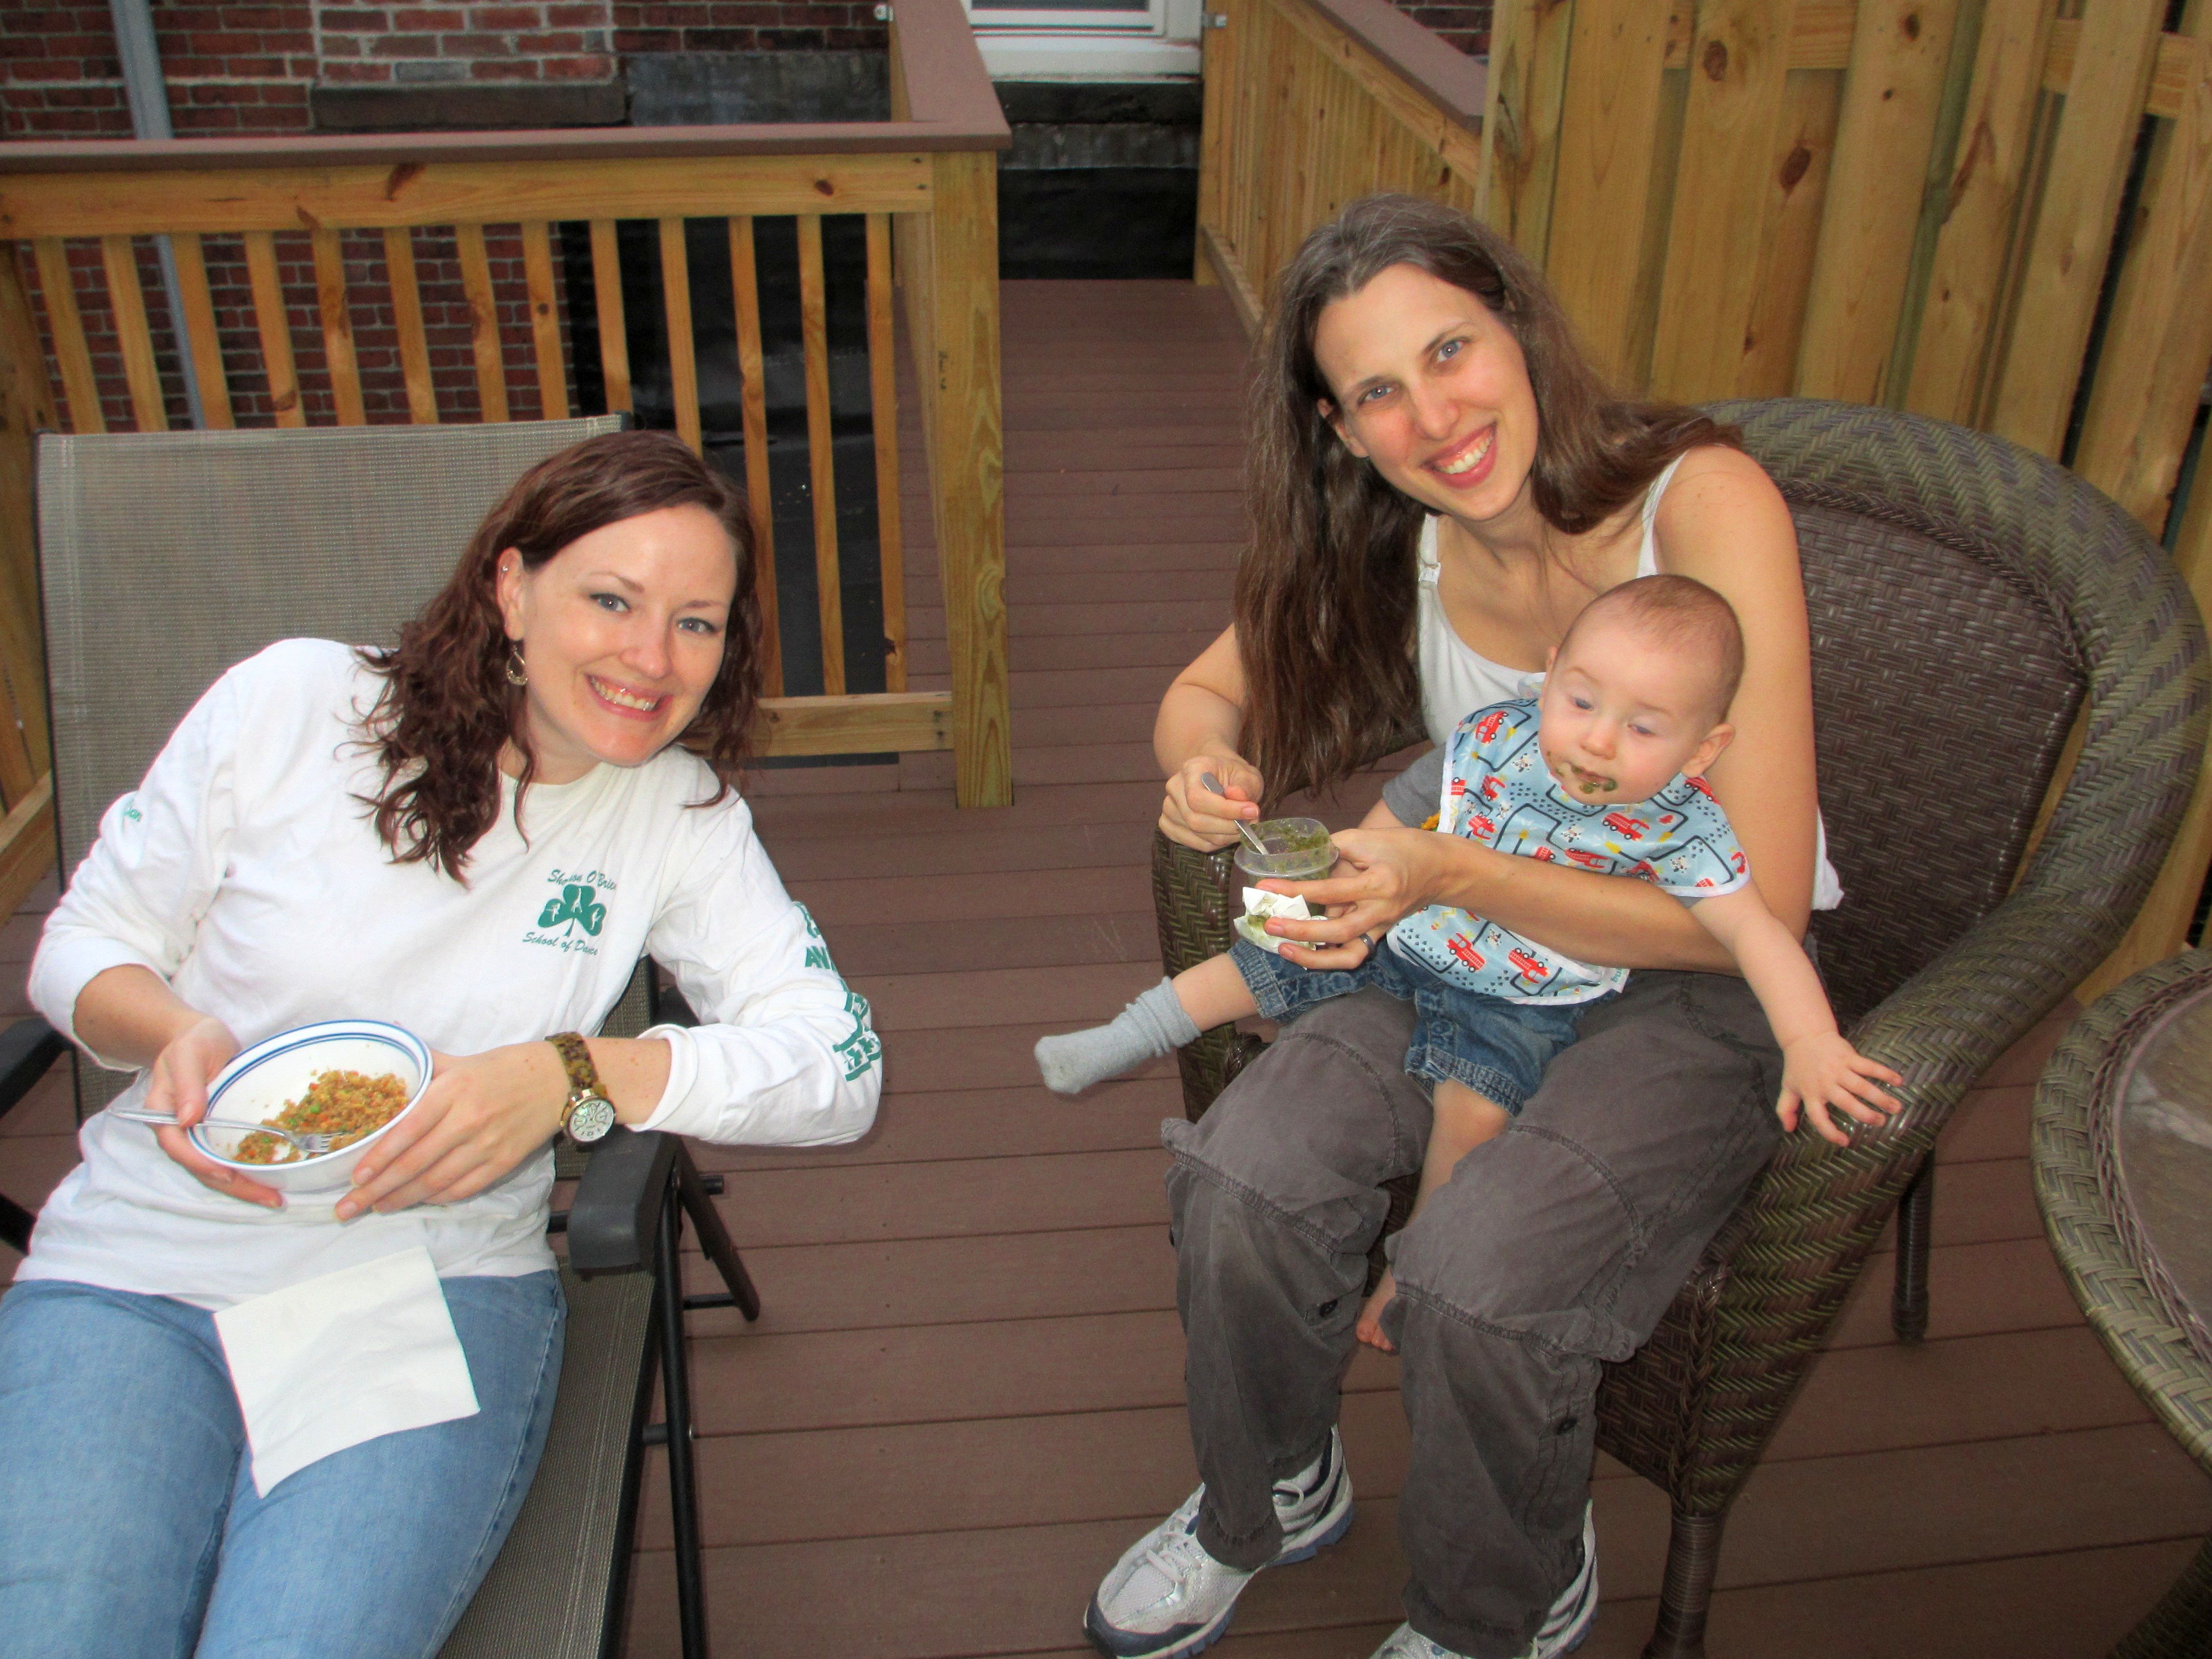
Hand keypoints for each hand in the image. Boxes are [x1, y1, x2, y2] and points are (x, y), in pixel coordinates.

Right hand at [144, 1015, 282, 1208]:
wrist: (200, 1037)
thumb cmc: (192, 1041)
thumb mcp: (189, 1053)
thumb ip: (187, 1083)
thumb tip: (187, 1118)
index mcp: (163, 1114)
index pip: (177, 1146)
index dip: (200, 1164)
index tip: (226, 1175)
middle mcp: (180, 1131)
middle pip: (201, 1167)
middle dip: (234, 1186)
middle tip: (268, 1199)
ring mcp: (200, 1135)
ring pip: (218, 1169)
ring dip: (245, 1186)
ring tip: (276, 1199)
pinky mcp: (220, 1132)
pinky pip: (233, 1156)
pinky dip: (251, 1170)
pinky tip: (276, 1179)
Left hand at [336, 1042, 568, 1219]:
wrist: (560, 1079)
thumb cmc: (506, 1067)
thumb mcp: (463, 1060)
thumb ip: (426, 1065)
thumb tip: (390, 1057)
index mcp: (452, 1091)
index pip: (406, 1131)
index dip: (378, 1157)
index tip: (356, 1176)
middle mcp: (467, 1120)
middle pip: (414, 1163)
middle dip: (377, 1189)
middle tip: (349, 1206)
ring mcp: (486, 1145)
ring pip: (436, 1181)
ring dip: (403, 1198)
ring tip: (378, 1207)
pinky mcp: (504, 1162)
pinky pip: (464, 1188)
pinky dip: (439, 1198)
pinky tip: (421, 1200)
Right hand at [1161, 754, 1263, 850]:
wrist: (1218, 777)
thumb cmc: (1232, 775)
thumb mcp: (1247, 774)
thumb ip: (1245, 785)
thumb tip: (1237, 797)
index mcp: (1191, 769)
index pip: (1197, 797)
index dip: (1224, 810)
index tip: (1251, 811)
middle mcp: (1174, 787)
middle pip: (1195, 820)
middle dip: (1227, 827)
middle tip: (1249, 824)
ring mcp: (1168, 808)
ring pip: (1196, 834)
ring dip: (1224, 837)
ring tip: (1240, 828)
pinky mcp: (1168, 825)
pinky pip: (1192, 843)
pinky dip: (1213, 844)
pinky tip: (1225, 833)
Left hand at [1254, 826, 1451, 968]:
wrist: (1443, 868)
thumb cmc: (1406, 847)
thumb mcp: (1369, 837)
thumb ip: (1334, 848)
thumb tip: (1301, 859)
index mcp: (1378, 883)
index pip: (1329, 891)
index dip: (1294, 890)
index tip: (1265, 886)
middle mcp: (1381, 911)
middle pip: (1337, 932)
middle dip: (1301, 932)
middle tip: (1270, 925)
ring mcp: (1382, 926)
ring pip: (1348, 955)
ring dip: (1314, 957)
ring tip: (1284, 949)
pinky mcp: (1380, 933)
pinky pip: (1354, 953)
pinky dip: (1329, 957)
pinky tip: (1305, 951)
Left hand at [1775, 1033, 1903, 1146]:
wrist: (1805, 1036)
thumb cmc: (1798, 1066)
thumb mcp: (1788, 1087)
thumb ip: (1785, 1109)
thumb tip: (1788, 1129)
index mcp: (1810, 1094)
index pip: (1819, 1118)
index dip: (1830, 1132)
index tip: (1845, 1142)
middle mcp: (1825, 1083)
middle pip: (1847, 1102)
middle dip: (1865, 1114)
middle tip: (1880, 1122)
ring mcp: (1838, 1069)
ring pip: (1862, 1086)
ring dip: (1880, 1097)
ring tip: (1896, 1108)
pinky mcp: (1849, 1056)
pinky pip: (1869, 1066)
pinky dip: (1884, 1073)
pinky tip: (1898, 1081)